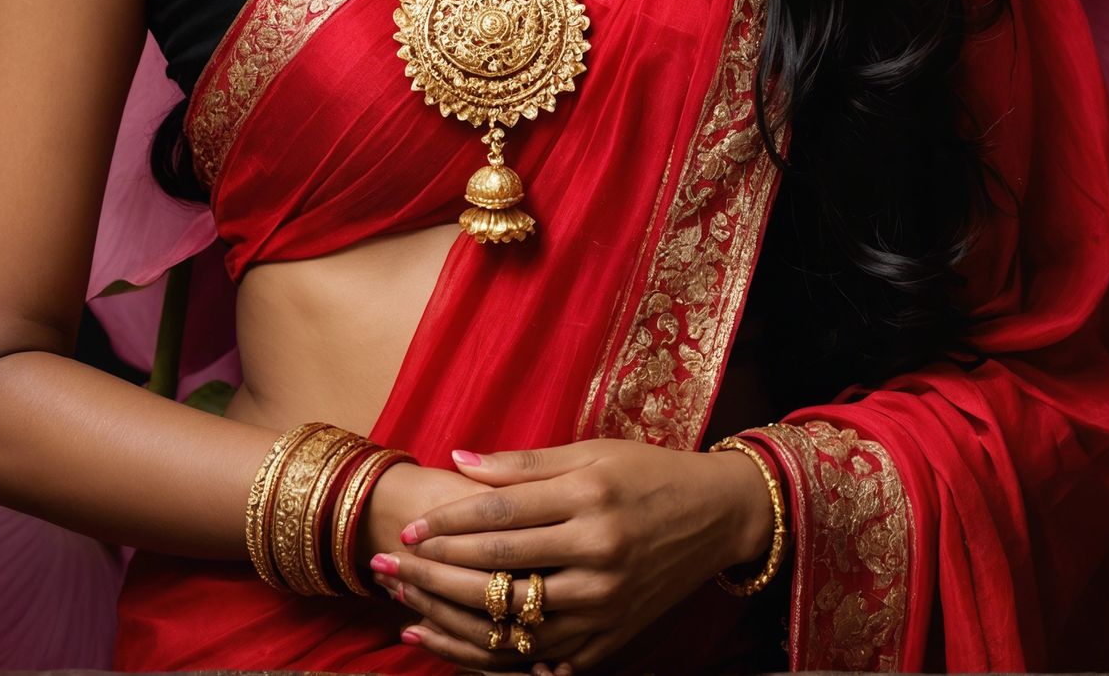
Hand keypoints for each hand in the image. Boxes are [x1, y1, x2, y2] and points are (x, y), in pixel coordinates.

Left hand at [366, 437, 775, 671]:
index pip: (503, 513)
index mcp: (590, 498)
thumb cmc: (646, 473)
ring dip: (455, 614)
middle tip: (392, 565)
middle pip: (501, 565)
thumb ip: (523, 463)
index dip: (451, 521)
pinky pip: (543, 656)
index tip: (411, 529)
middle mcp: (598, 553)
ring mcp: (606, 603)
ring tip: (409, 608)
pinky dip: (496, 652)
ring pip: (515, 619)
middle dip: (438, 566)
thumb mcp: (591, 452)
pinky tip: (456, 644)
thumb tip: (459, 458)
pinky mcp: (611, 639)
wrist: (716, 517)